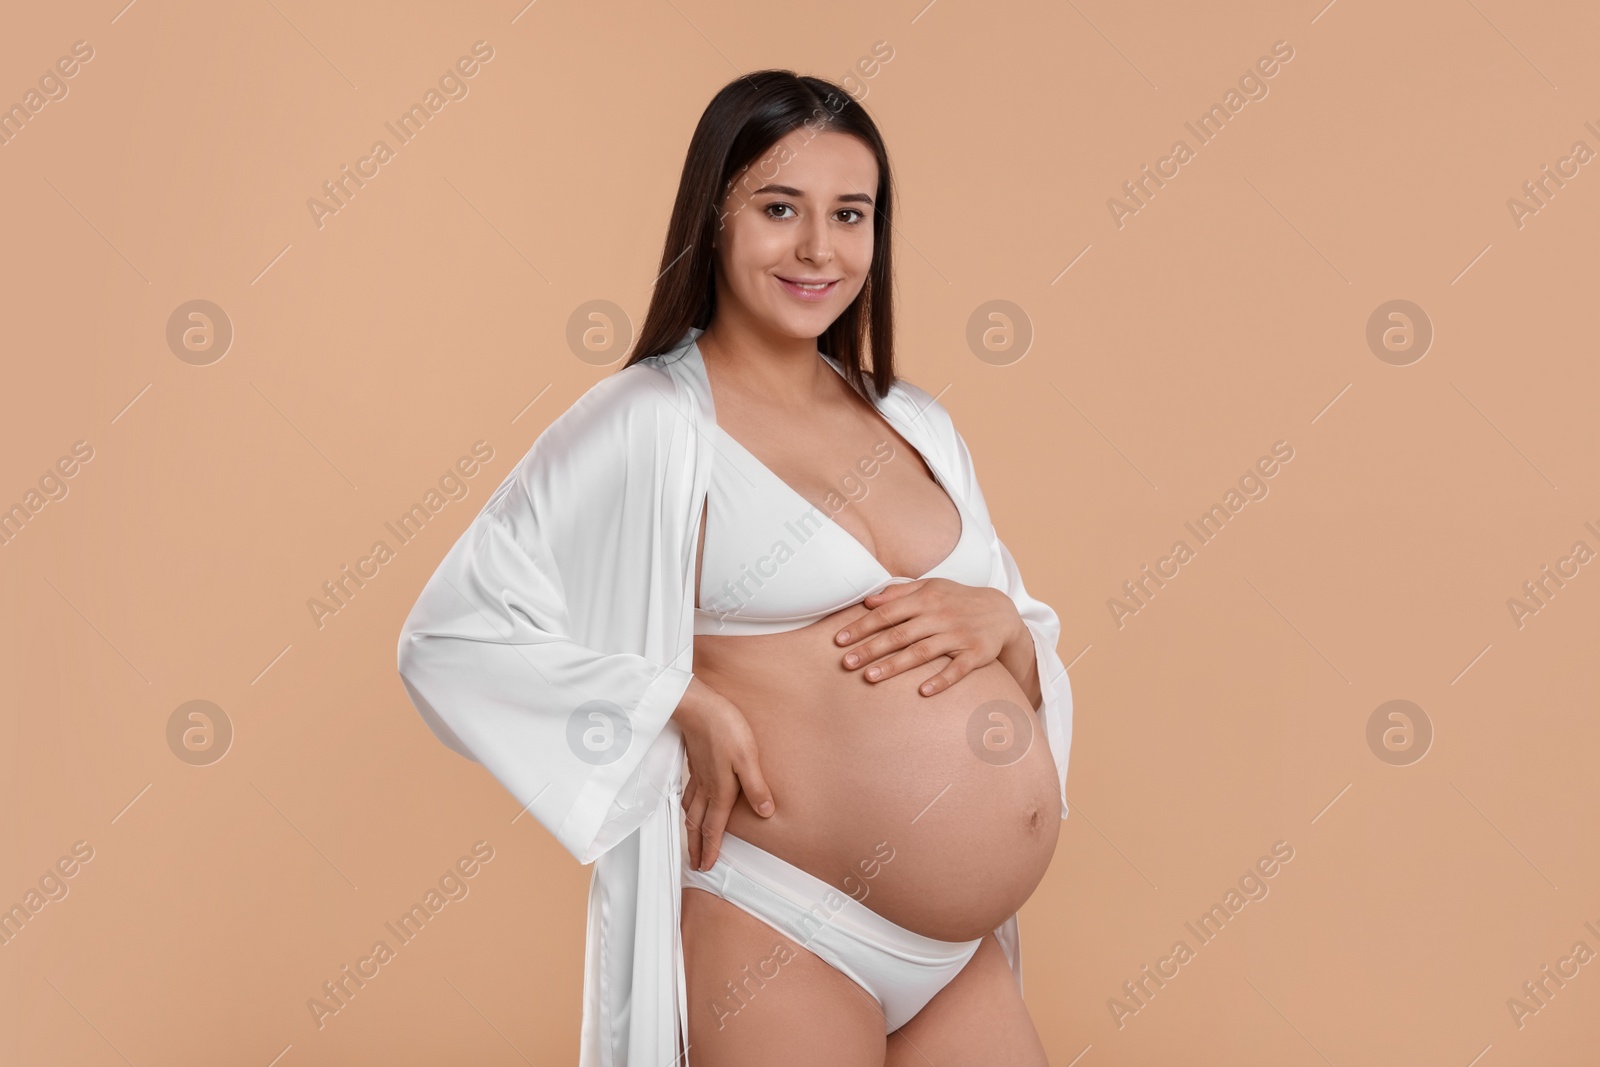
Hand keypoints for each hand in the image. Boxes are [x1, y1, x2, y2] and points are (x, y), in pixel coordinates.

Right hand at [672, 678, 775, 871]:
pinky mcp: (694, 763)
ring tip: (690, 841)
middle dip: (696, 846)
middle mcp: (705, 788)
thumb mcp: (748, 758)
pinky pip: (687, 794)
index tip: (708, 866)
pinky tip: (687, 805)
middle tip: (695, 864)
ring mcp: (697, 776)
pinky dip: (686, 808)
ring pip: (690, 811)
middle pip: (697, 824)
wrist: (697, 706)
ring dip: (690, 830)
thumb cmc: (724, 728)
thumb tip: (766, 813)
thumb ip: (756, 787)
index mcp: (719, 791)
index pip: (714, 827)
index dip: (712, 848)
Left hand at [834, 578, 1027, 695]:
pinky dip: (941, 680)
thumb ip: (899, 592)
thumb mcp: (931, 588)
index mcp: (926, 599)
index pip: (887, 613)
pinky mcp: (976, 654)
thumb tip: (868, 600)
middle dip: (871, 649)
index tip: (839, 640)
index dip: (862, 626)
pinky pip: (957, 669)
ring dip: (895, 665)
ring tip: (870, 678)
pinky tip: (923, 692)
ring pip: (922, 652)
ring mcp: (958, 635)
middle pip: (899, 634)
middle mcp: (940, 616)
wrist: (1002, 612)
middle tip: (846, 663)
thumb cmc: (957, 600)